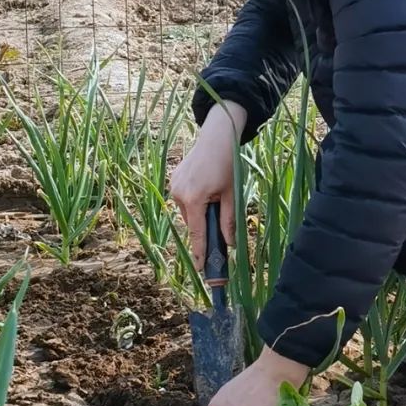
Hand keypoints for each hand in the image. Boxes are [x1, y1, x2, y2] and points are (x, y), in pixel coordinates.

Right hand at [169, 101, 246, 268]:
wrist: (217, 137)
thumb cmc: (227, 164)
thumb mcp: (231, 194)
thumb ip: (228, 220)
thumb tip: (229, 243)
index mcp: (194, 199)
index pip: (197, 233)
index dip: (199, 252)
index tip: (199, 268)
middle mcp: (179, 194)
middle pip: (192, 222)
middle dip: (204, 225)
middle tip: (219, 216)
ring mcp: (174, 186)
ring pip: (188, 211)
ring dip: (199, 211)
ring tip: (214, 194)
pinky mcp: (174, 179)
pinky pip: (184, 199)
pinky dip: (194, 201)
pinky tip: (206, 187)